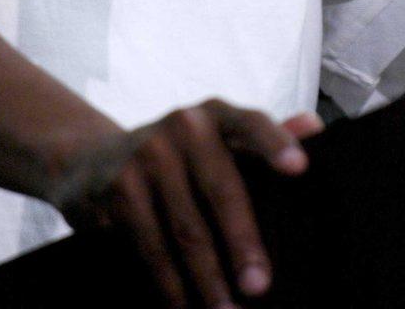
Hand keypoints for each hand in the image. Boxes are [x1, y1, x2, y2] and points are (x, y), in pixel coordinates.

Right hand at [50, 99, 322, 308]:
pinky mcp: (118, 188)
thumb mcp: (215, 140)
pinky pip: (151, 246)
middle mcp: (182, 125)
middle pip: (222, 189)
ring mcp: (147, 154)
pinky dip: (170, 284)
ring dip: (208, 280)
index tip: (299, 168)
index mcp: (215, 115)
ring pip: (187, 229)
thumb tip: (314, 126)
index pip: (251, 123)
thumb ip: (262, 139)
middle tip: (260, 289)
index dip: (275, 143)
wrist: (89, 159)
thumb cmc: (175, 157)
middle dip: (243, 243)